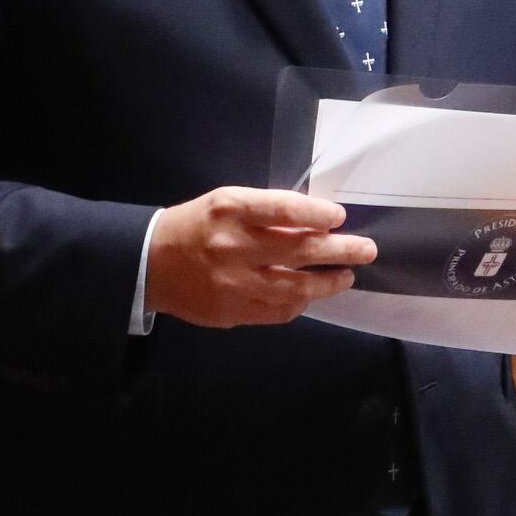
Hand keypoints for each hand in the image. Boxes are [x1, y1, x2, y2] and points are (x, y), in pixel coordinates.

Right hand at [144, 186, 376, 327]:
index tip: (340, 216)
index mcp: (230, 210)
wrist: (149, 263)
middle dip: (341, 250)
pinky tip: (311, 295)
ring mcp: (232, 284)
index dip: (318, 213)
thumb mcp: (227, 203)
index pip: (285, 209)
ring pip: (294, 287)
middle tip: (367, 250)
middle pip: (299, 250)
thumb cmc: (197, 225)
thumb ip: (268, 211)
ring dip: (328, 283)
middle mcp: (232, 246)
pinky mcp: (230, 313)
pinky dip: (300, 303)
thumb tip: (317, 221)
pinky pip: (277, 311)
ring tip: (347, 277)